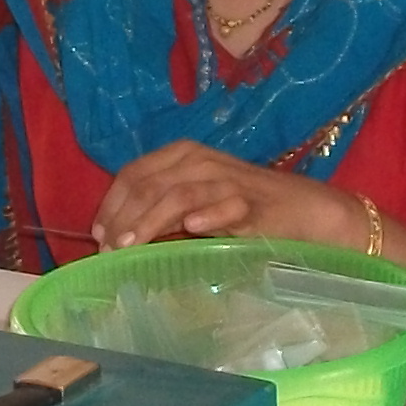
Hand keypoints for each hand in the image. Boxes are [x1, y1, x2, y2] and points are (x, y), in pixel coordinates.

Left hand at [92, 141, 357, 253]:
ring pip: (178, 194)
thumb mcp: (197, 204)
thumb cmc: (246, 209)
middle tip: (109, 250)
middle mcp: (201, 160)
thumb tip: (117, 237)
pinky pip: (226, 205)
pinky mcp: (254, 204)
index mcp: (183, 155)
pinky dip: (207, 216)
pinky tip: (191, 229)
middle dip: (123, 219)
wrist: (306, 212)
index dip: (111, 204)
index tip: (98, 237)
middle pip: (149, 184)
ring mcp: (228, 180)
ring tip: (130, 246)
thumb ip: (163, 212)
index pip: (133, 173)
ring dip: (150, 221)